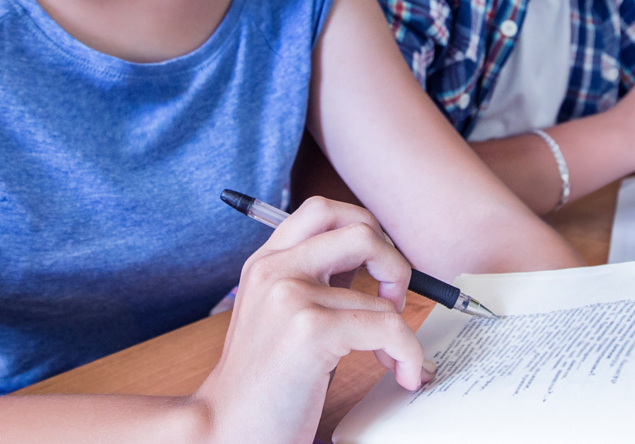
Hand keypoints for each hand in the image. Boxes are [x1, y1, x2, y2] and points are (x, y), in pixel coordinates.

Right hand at [193, 197, 428, 443]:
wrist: (226, 430)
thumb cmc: (264, 383)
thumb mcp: (281, 315)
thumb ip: (315, 282)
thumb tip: (376, 262)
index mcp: (266, 262)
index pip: (324, 211)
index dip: (365, 230)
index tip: (376, 273)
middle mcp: (275, 269)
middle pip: (359, 228)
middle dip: (394, 262)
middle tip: (395, 300)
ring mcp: (290, 295)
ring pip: (384, 287)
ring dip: (405, 327)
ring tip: (395, 355)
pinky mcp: (310, 330)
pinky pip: (388, 327)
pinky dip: (408, 352)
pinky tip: (401, 373)